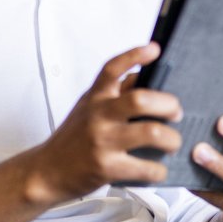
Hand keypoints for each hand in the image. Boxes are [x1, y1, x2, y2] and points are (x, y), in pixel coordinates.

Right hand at [25, 43, 183, 205]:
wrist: (46, 172)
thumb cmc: (72, 140)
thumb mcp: (88, 108)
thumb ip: (113, 93)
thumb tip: (144, 77)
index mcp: (95, 97)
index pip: (113, 68)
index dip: (134, 55)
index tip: (154, 49)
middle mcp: (98, 115)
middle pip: (141, 99)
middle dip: (168, 105)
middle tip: (176, 113)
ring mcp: (102, 141)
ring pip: (151, 132)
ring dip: (171, 138)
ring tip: (172, 142)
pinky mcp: (106, 168)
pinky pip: (145, 168)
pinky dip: (159, 170)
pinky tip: (158, 170)